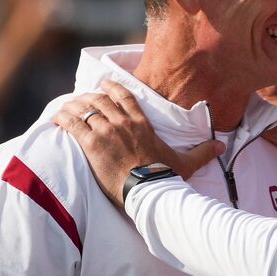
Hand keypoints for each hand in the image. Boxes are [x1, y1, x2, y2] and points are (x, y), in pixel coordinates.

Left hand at [53, 80, 224, 207]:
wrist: (148, 190)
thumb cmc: (165, 176)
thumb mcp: (186, 162)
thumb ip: (203, 152)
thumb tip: (222, 146)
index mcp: (143, 123)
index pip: (125, 96)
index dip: (112, 88)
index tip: (103, 85)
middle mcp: (123, 122)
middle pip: (101, 100)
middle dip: (88, 97)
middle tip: (79, 99)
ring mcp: (106, 131)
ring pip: (84, 108)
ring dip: (72, 106)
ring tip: (64, 108)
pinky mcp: (91, 144)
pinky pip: (72, 124)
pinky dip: (62, 119)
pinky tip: (55, 118)